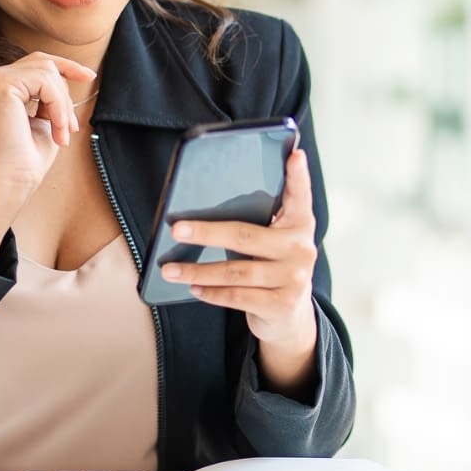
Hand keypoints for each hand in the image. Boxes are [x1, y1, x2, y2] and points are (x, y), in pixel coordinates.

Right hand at [0, 52, 97, 210]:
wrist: (7, 182)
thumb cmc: (23, 159)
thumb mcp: (40, 118)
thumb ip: (47, 95)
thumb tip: (66, 74)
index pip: (33, 63)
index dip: (65, 67)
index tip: (90, 75)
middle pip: (42, 62)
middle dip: (65, 93)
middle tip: (72, 127)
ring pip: (47, 72)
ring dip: (63, 106)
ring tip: (63, 134)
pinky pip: (45, 81)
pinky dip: (58, 105)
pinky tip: (58, 129)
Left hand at [162, 148, 318, 351]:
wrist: (291, 316)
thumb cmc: (274, 265)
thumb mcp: (276, 240)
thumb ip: (260, 221)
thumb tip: (208, 202)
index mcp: (301, 224)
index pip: (300, 195)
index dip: (298, 175)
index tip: (294, 154)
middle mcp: (301, 249)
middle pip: (246, 235)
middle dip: (206, 232)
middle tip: (176, 229)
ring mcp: (294, 278)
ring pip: (235, 271)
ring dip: (197, 270)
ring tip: (169, 269)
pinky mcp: (281, 304)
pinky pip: (237, 297)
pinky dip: (211, 293)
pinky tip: (193, 288)